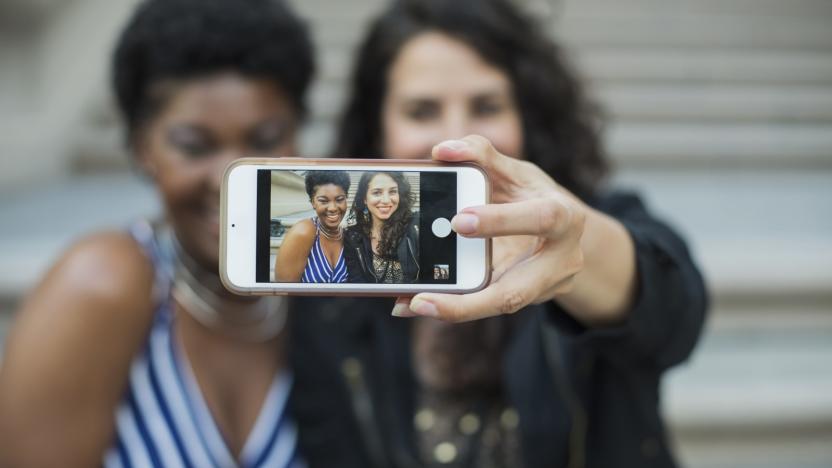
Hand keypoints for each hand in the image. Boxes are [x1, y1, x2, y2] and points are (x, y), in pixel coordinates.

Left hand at [392, 135, 585, 321]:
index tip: (458, 221)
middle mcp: (560, 262)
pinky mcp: (523, 302)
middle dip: (469, 302)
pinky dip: (448, 307)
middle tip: (422, 300)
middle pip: (516, 292)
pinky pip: (483, 306)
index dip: (501, 221)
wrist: (562, 233)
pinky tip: (410, 304)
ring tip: (410, 305)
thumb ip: (480, 154)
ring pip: (496, 307)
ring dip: (452, 310)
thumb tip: (441, 150)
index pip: (541, 218)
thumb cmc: (531, 196)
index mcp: (564, 217)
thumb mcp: (514, 170)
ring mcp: (543, 289)